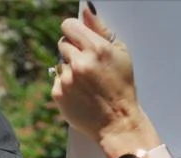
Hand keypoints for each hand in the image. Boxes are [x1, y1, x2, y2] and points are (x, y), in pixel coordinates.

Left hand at [52, 5, 149, 150]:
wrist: (119, 123)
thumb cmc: (122, 87)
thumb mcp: (120, 54)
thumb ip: (101, 30)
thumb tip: (86, 9)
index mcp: (96, 49)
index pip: (68, 25)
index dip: (74, 31)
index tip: (79, 39)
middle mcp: (79, 63)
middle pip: (62, 43)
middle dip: (73, 51)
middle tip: (88, 66)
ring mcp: (67, 79)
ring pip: (60, 62)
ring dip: (70, 69)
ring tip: (87, 83)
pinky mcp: (58, 94)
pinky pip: (57, 80)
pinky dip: (66, 86)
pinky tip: (81, 94)